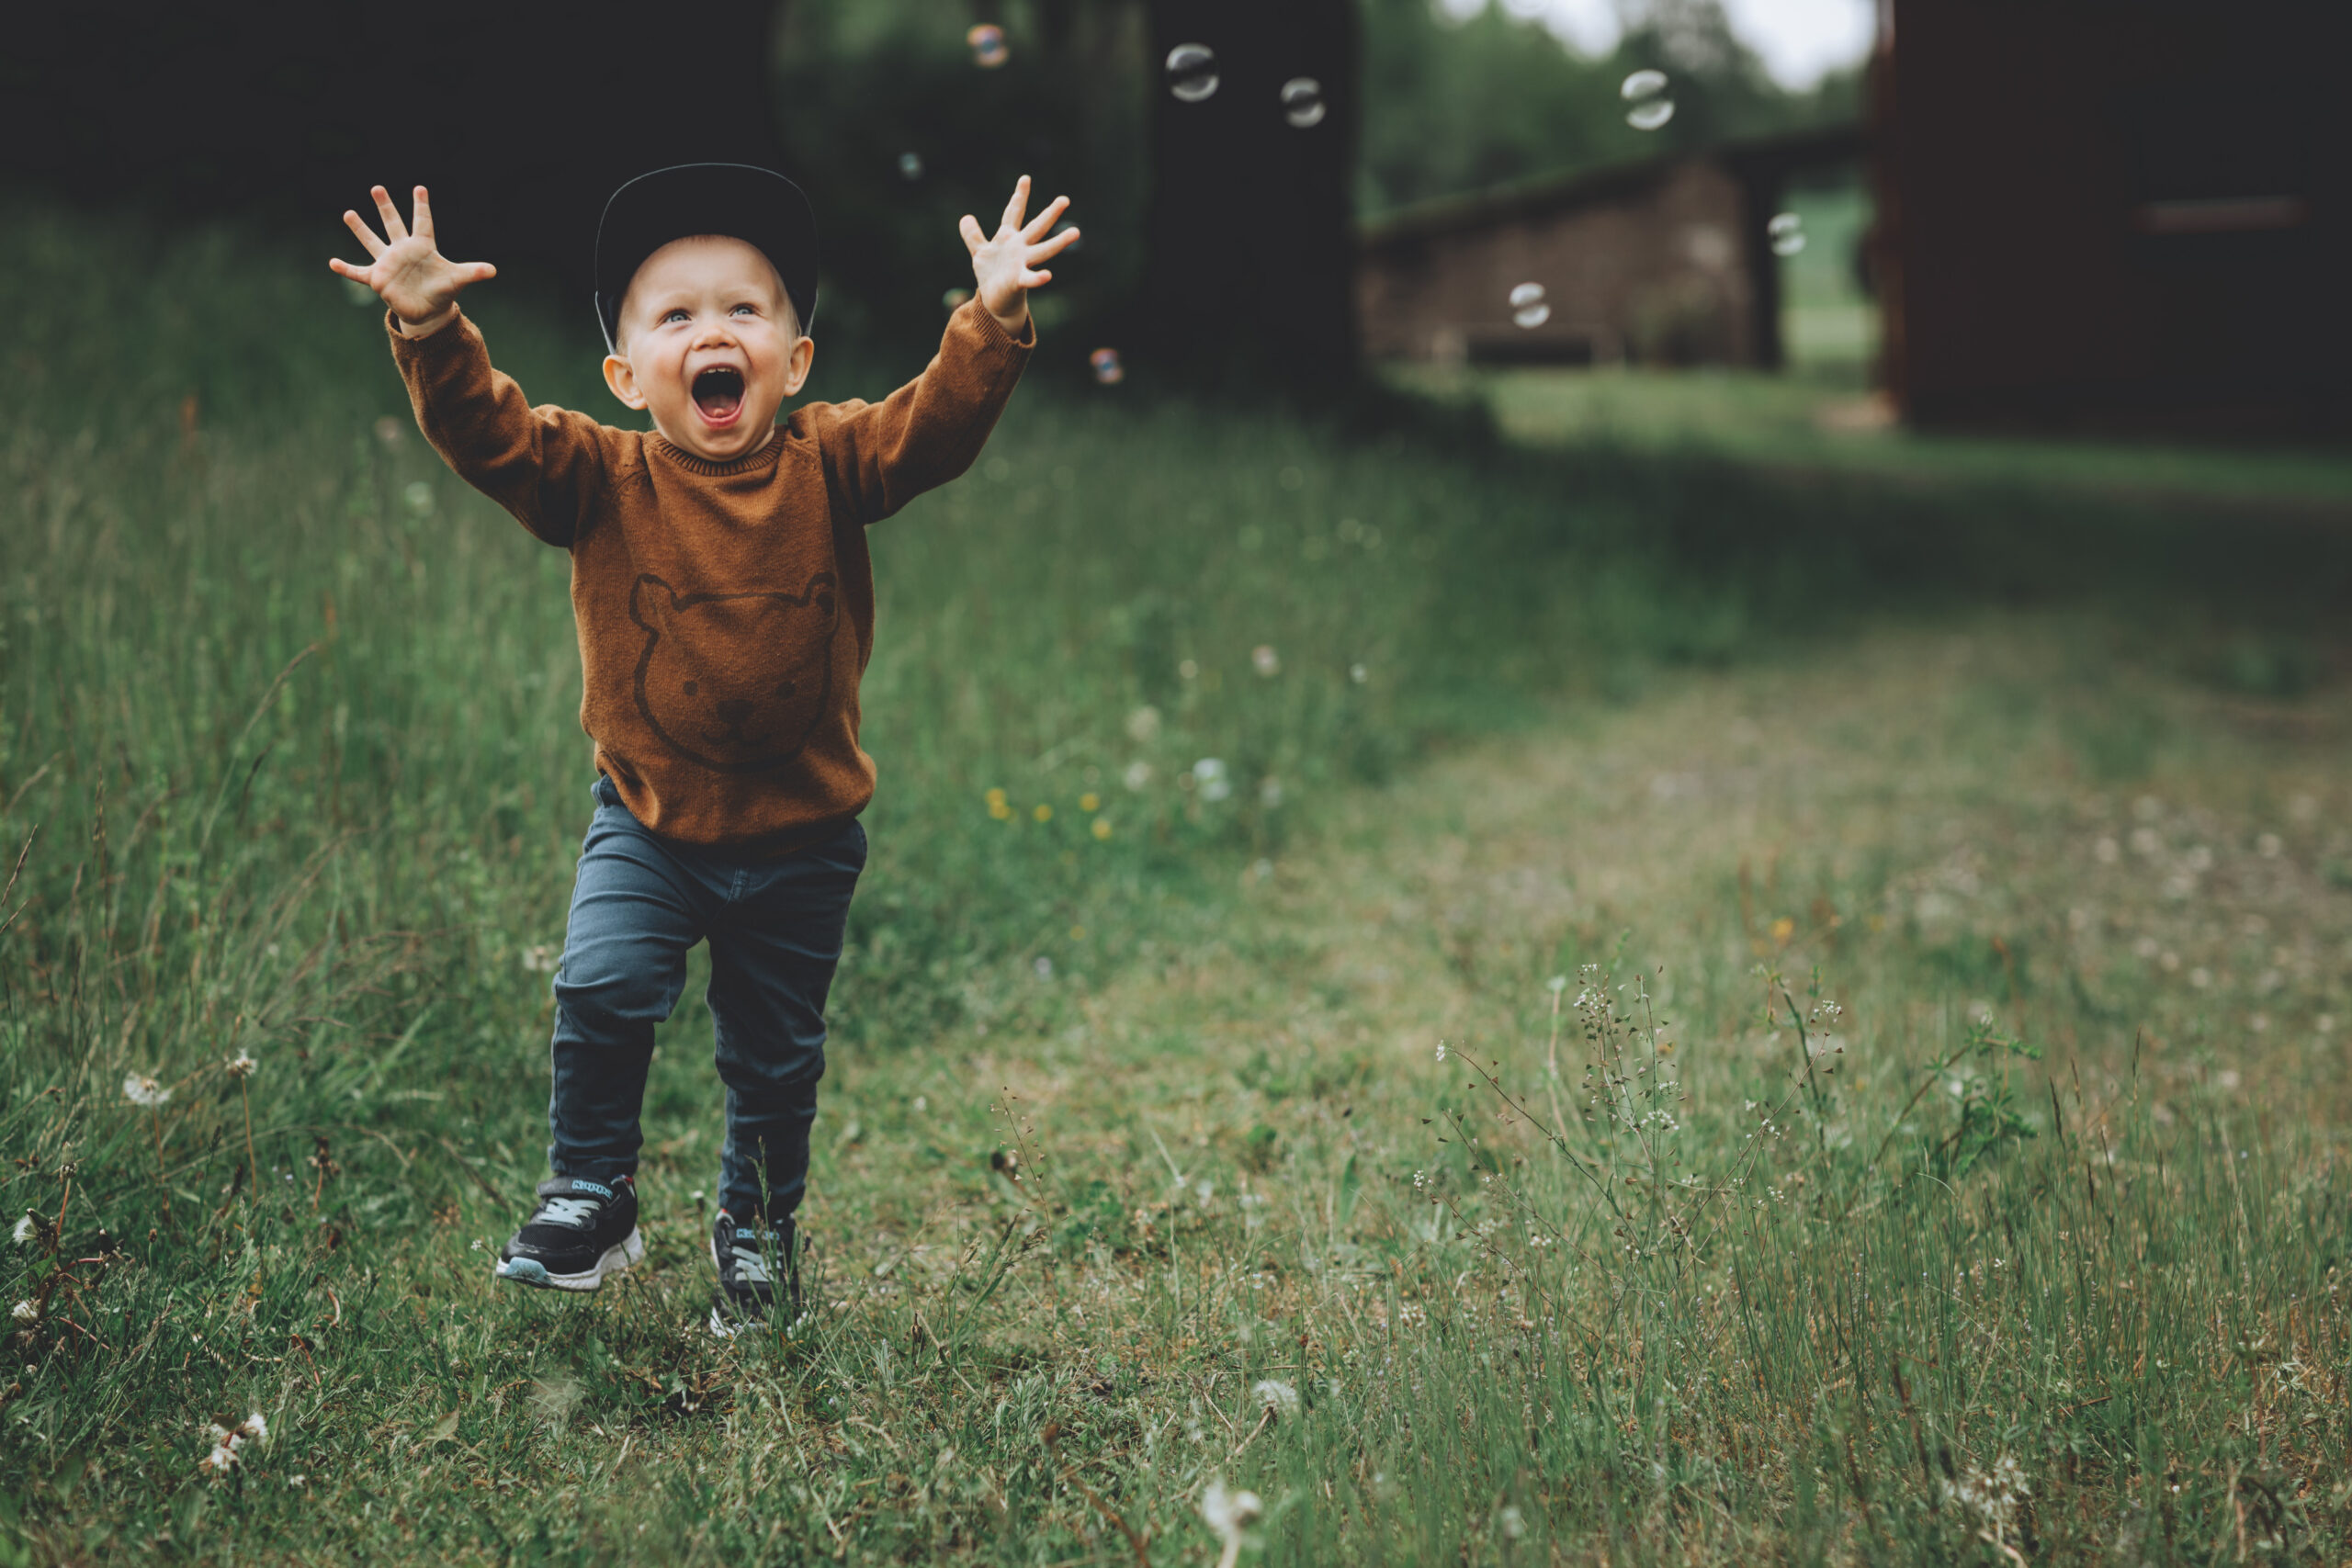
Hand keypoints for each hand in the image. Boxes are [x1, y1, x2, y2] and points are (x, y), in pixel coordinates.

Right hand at [328, 185, 496, 337]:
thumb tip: (494, 270)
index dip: (422, 206)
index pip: (423, 222)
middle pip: (393, 224)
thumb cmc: (442, 290)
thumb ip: (473, 272)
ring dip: (361, 229)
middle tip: (378, 187)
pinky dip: (346, 269)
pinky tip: (332, 263)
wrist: (428, 309)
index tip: (420, 188)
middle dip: (386, 207)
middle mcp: (403, 250)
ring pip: (372, 242)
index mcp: (423, 246)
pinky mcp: (378, 279)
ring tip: (349, 213)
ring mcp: (388, 263)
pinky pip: (359, 272)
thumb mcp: (458, 279)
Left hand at [960, 176, 1076, 334]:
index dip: (1019, 197)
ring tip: (1076, 232)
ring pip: (1043, 250)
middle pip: (1037, 227)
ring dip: (1059, 242)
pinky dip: (1038, 278)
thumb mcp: (980, 252)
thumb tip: (965, 218)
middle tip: (1065, 199)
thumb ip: (973, 235)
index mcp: (1009, 238)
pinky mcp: (1019, 281)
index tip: (1026, 179)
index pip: (1014, 213)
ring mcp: (1022, 264)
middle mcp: (1020, 248)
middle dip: (1050, 213)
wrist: (995, 301)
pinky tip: (1047, 276)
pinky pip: (1030, 279)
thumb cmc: (991, 275)